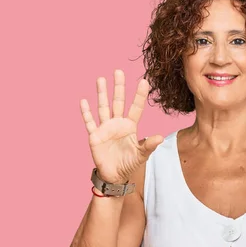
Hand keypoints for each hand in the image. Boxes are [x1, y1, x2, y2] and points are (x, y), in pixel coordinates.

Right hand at [80, 69, 162, 183]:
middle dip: (119, 87)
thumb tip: (160, 137)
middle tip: (119, 71)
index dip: (139, 95)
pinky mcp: (95, 136)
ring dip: (102, 94)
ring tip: (101, 79)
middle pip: (118, 102)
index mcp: (130, 126)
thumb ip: (149, 145)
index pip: (136, 107)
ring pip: (103, 107)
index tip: (144, 81)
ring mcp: (105, 128)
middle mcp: (117, 124)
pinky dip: (86, 113)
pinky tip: (84, 101)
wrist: (115, 175)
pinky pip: (89, 122)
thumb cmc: (130, 163)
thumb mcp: (142, 155)